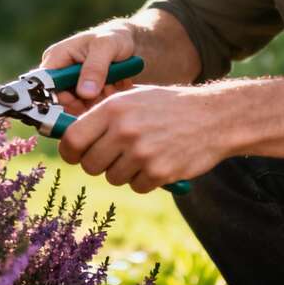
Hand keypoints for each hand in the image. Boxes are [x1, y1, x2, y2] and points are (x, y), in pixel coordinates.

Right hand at [40, 19, 139, 114]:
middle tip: (106, 91)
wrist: (132, 41)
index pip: (45, 86)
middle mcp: (59, 74)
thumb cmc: (115, 37)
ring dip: (96, 102)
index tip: (82, 103)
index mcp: (55, 58)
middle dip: (84, 102)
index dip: (58, 100)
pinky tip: (115, 90)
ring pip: (77, 108)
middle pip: (61, 102)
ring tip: (113, 86)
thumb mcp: (106, 46)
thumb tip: (84, 94)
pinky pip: (89, 108)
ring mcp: (72, 85)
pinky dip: (102, 104)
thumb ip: (95, 68)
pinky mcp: (85, 94)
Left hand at [57, 84, 230, 193]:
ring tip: (142, 155)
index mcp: (114, 108)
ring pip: (112, 177)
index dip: (70, 151)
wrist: (213, 117)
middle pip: (90, 164)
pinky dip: (144, 180)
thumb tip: (71, 133)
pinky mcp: (159, 172)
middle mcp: (124, 130)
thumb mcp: (134, 98)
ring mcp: (142, 153)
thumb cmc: (169, 107)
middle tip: (113, 157)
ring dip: (123, 172)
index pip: (73, 139)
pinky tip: (157, 162)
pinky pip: (136, 186)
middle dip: (98, 164)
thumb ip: (104, 114)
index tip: (75, 154)